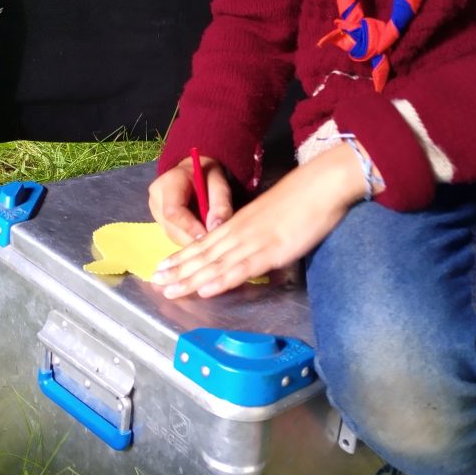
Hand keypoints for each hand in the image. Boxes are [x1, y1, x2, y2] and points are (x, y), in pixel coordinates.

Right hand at [148, 156, 232, 244]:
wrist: (193, 172)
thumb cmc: (207, 175)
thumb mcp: (219, 183)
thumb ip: (220, 204)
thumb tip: (215, 227)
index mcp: (168, 182)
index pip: (172, 211)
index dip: (189, 227)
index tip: (207, 236)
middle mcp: (156, 197)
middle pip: (171, 227)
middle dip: (193, 237)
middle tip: (214, 239)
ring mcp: (155, 210)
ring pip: (173, 235)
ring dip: (192, 240)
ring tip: (209, 233)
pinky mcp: (159, 221)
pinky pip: (174, 236)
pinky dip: (188, 238)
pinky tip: (200, 232)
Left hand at [151, 143, 368, 297]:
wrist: (321, 184)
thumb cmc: (303, 199)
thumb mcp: (272, 216)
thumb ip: (259, 233)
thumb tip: (254, 250)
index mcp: (239, 222)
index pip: (204, 243)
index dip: (182, 256)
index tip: (162, 268)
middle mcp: (240, 231)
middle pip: (202, 255)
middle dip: (178, 271)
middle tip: (154, 283)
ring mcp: (253, 241)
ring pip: (215, 264)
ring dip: (190, 279)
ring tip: (168, 290)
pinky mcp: (271, 250)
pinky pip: (242, 268)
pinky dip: (222, 280)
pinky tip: (205, 289)